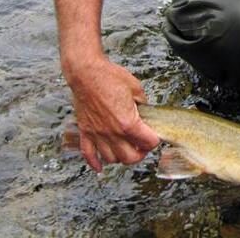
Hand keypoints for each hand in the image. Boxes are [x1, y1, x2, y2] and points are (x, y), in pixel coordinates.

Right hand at [64, 57, 158, 171]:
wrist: (86, 73)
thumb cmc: (110, 77)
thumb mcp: (136, 88)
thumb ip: (142, 104)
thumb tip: (145, 111)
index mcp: (127, 122)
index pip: (147, 142)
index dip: (154, 140)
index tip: (154, 136)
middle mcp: (112, 132)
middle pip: (129, 157)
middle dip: (140, 154)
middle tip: (142, 146)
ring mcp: (97, 134)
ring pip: (111, 158)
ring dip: (121, 157)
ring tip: (126, 149)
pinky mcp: (85, 131)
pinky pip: (88, 154)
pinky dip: (95, 163)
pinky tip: (100, 167)